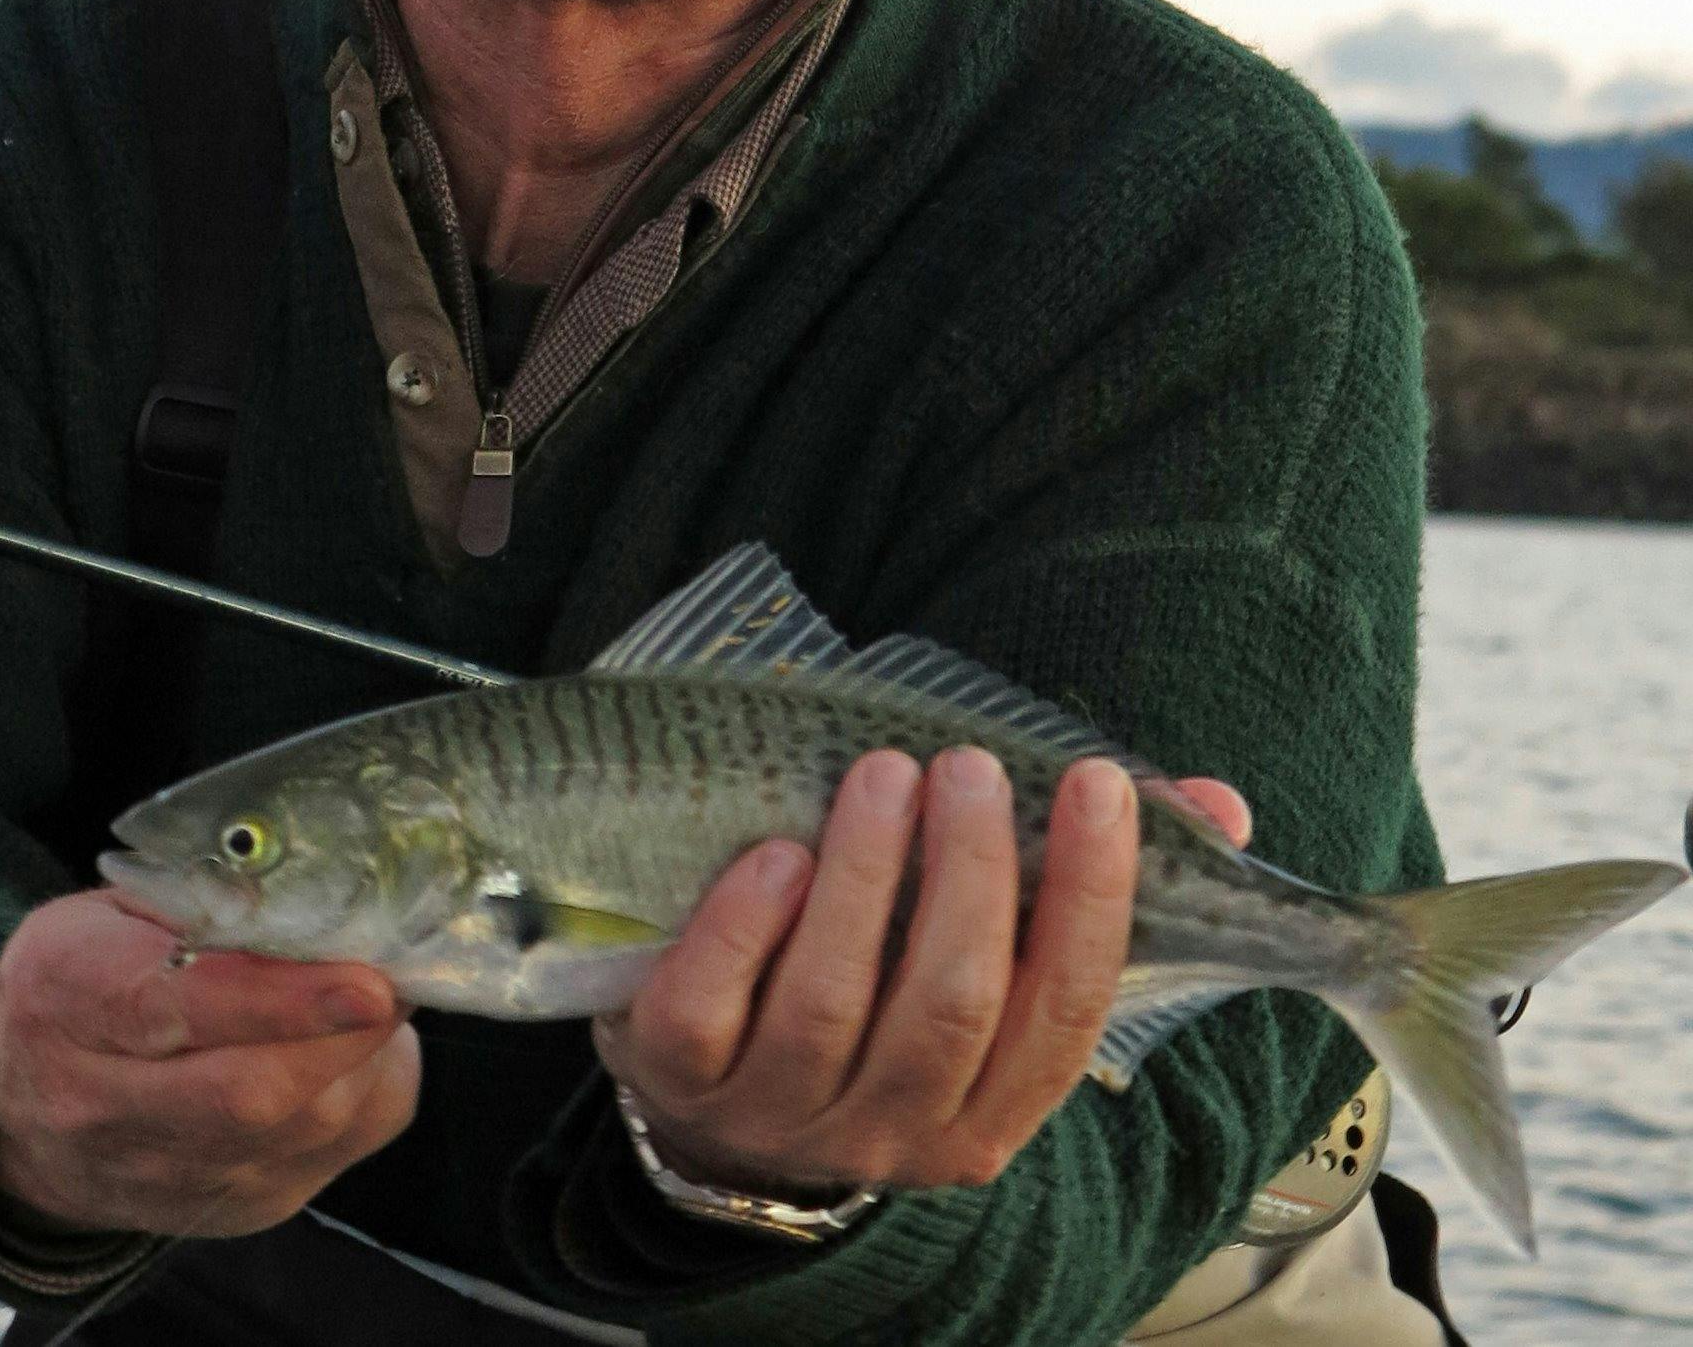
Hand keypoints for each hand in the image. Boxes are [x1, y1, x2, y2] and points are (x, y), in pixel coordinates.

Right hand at [0, 889, 419, 1236]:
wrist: (24, 1111)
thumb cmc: (88, 975)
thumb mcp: (115, 910)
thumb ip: (205, 899)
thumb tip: (324, 893)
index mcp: (68, 993)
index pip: (182, 1006)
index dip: (281, 999)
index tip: (364, 979)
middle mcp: (103, 1104)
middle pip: (250, 1093)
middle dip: (343, 1034)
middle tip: (396, 969)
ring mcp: (167, 1173)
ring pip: (300, 1132)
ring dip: (363, 1059)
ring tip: (381, 990)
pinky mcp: (231, 1209)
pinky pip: (330, 1156)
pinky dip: (367, 1092)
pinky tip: (360, 1045)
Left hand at [594, 750, 1249, 1199]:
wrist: (708, 1085)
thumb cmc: (874, 985)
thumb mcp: (979, 952)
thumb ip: (1085, 881)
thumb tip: (1217, 805)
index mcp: (987, 1107)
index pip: (1065, 1015)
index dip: (1091, 899)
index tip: (1096, 782)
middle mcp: (891, 1130)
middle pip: (951, 1009)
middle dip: (970, 876)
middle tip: (969, 766)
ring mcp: (779, 1110)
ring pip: (834, 1005)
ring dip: (866, 878)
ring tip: (882, 773)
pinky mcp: (678, 1076)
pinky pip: (711, 1011)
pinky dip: (745, 927)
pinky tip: (776, 853)